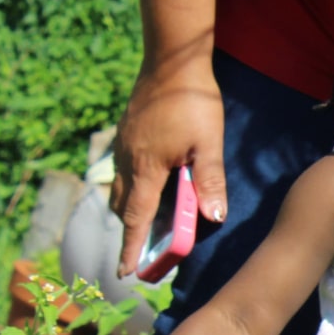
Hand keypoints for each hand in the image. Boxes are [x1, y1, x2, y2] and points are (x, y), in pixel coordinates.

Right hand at [113, 62, 227, 275]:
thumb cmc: (193, 102)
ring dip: (132, 209)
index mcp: (146, 168)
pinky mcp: (126, 134)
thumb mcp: (210, 144)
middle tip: (145, 252)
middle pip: (124, 207)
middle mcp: (127, 160)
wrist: (172, 61)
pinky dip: (133, 187)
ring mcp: (123, 146)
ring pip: (120, 189)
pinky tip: (152, 184)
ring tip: (151, 223)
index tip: (125, 272)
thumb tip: (212, 218)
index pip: (136, 218)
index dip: (131, 248)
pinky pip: (123, 170)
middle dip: (132, 231)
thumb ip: (210, 181)